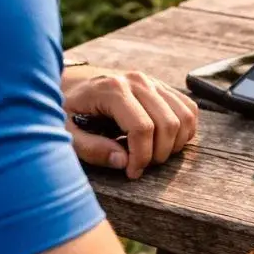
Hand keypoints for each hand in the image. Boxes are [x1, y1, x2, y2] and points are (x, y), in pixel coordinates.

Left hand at [61, 66, 198, 178]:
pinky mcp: (163, 87)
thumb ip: (90, 148)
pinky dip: (185, 131)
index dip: (142, 157)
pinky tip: (166, 142)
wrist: (74, 85)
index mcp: (112, 89)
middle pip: (168, 123)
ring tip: (154, 154)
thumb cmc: (68, 112)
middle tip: (142, 166)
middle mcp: (137, 81)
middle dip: (159, 154)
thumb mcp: (64, 133)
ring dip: (175, 144)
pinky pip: (189, 109)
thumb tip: (123, 161)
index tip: (132, 172)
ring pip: (184, 117)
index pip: (142, 128)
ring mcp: (153, 81)